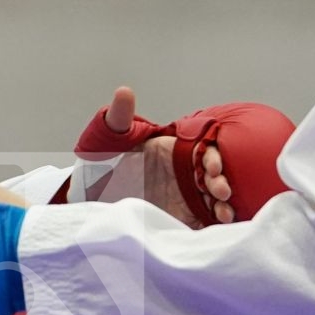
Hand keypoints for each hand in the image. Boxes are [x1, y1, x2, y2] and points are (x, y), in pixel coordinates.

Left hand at [95, 87, 234, 225]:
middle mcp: (183, 172)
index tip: (212, 167)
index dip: (211, 157)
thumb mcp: (109, 138)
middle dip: (220, 182)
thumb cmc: (102, 160)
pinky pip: (203, 218)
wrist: (91, 191)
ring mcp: (183, 195)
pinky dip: (214, 220)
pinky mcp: (181, 216)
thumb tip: (124, 92)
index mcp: (172, 150)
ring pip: (212, 197)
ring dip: (222, 203)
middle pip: (212, 175)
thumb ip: (119, 118)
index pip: (201, 150)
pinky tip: (219, 222)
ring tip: (223, 213)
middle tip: (221, 191)